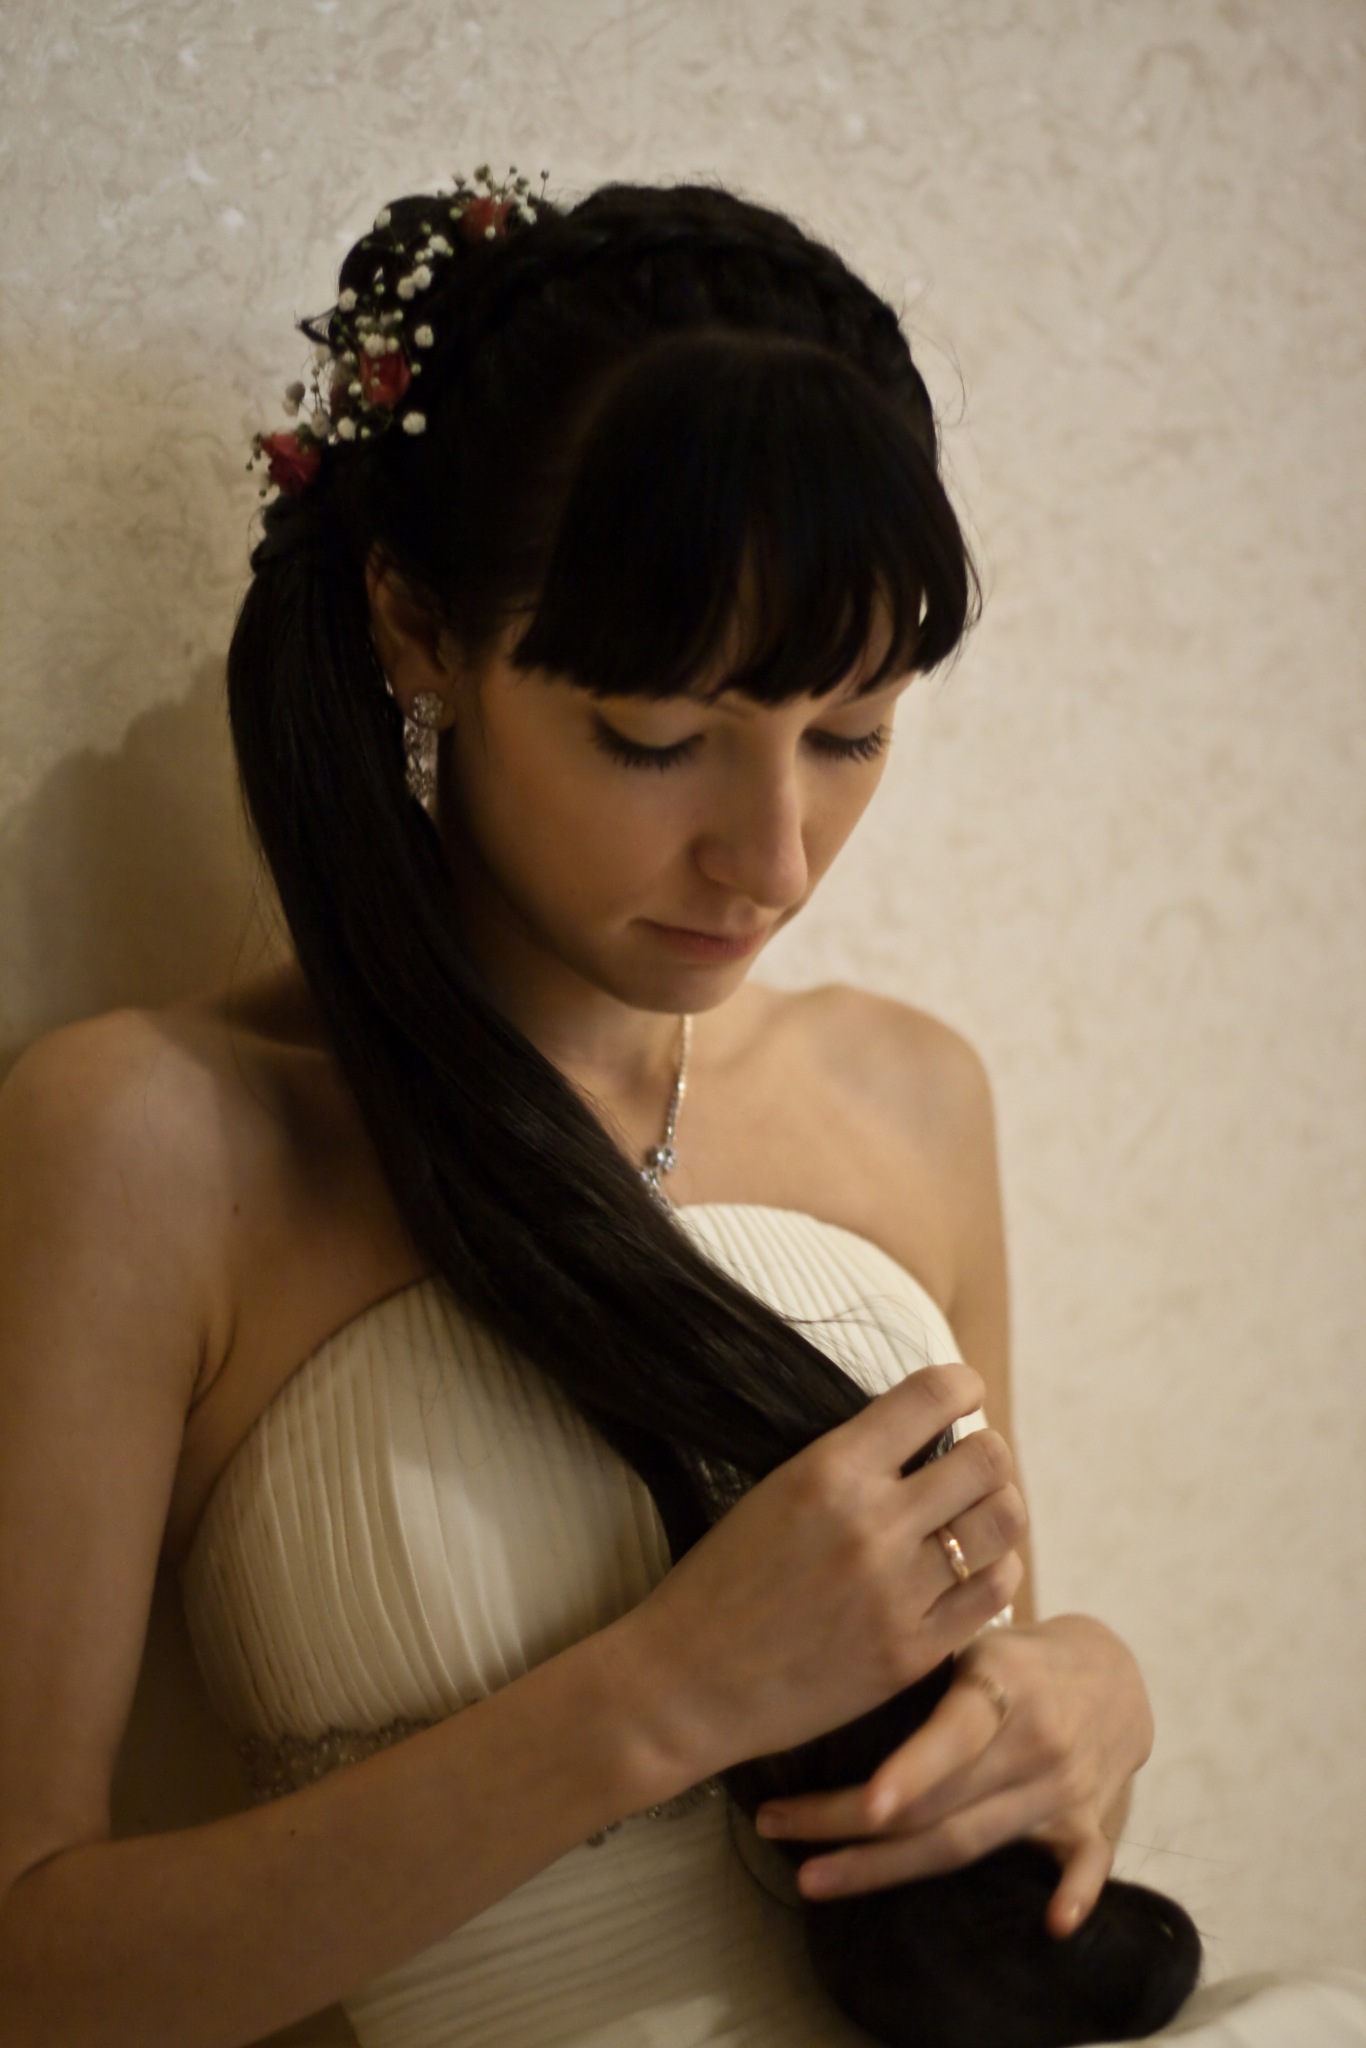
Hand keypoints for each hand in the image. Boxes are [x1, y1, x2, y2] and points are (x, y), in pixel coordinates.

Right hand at [625, 1361, 1026, 1786]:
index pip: (934, 1395)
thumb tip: (928, 1427)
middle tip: (967, 1467)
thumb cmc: (723, 1579)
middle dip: (985, 1453)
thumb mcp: (777, 1490)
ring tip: (971, 1517)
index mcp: (829, 1471)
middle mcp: (872, 1525)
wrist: (687, 1683)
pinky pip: (996, 1590)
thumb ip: (852, 1460)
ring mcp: (898, 1593)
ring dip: (996, 1509)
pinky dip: (993, 1569)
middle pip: (988, 1458)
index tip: (963, 1394)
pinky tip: (969, 1569)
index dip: (962, 1386)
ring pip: (1004, 1521)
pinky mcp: (913, 1652)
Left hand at [754, 1612, 1153, 1937]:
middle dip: (852, 1825)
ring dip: (891, 1867)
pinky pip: (1087, 1862)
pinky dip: (1075, 1893)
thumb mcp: (975, 1638)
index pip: (956, 1734)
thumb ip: (922, 1665)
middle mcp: (1036, 1741)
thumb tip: (827, 1685)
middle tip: (775, 1827)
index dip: (913, 1770)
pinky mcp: (1089, 1821)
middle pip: (941, 1802)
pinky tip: (1052, 1926)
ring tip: (815, 1878)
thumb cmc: (1016, 1655)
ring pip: (972, 1842)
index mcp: (1005, 1686)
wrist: (1115, 1673)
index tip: (865, 1804)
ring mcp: (1065, 1787)